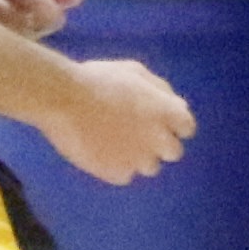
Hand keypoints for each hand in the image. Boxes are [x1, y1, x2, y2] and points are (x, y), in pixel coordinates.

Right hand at [34, 57, 186, 188]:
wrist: (61, 98)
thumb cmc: (97, 80)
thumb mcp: (136, 73)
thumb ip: (161, 90)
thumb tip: (178, 105)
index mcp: (169, 112)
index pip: (187, 128)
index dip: (172, 125)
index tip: (155, 121)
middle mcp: (160, 138)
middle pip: (174, 152)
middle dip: (159, 144)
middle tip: (136, 134)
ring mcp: (138, 158)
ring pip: (150, 167)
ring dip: (138, 157)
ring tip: (113, 142)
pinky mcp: (115, 172)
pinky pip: (124, 176)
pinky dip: (115, 168)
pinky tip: (100, 153)